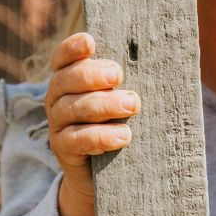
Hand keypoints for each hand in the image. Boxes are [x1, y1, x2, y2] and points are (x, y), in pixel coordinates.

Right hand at [46, 32, 140, 198]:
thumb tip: (159, 66)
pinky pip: (77, 140)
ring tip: (132, 105)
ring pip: (73, 108)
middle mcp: (57, 98)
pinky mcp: (63, 149)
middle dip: (91, 75)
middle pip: (66, 80)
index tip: (91, 42)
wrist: (104, 174)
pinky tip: (122, 135)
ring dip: (103, 105)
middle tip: (118, 76)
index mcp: (67, 79)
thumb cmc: (117, 123)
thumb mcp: (119, 99)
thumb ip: (125, 83)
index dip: (72, 48)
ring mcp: (57, 124)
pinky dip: (100, 136)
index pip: (62, 58)